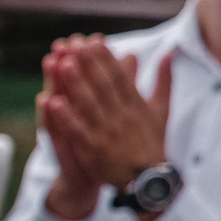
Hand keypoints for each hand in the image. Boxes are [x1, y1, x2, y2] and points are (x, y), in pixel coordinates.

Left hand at [39, 36, 171, 218]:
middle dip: (90, 64)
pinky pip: (77, 130)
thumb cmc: (153, 142)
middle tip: (76, 44)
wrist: (148, 179)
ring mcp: (107, 132)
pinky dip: (65, 116)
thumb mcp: (162, 110)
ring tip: (62, 64)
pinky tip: (51, 102)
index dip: (106, 59)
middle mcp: (121, 115)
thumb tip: (169, 53)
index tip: (94, 41)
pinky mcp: (93, 149)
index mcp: (135, 105)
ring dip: (76, 84)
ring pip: (89, 104)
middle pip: (103, 86)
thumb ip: (164, 81)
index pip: (119, 77)